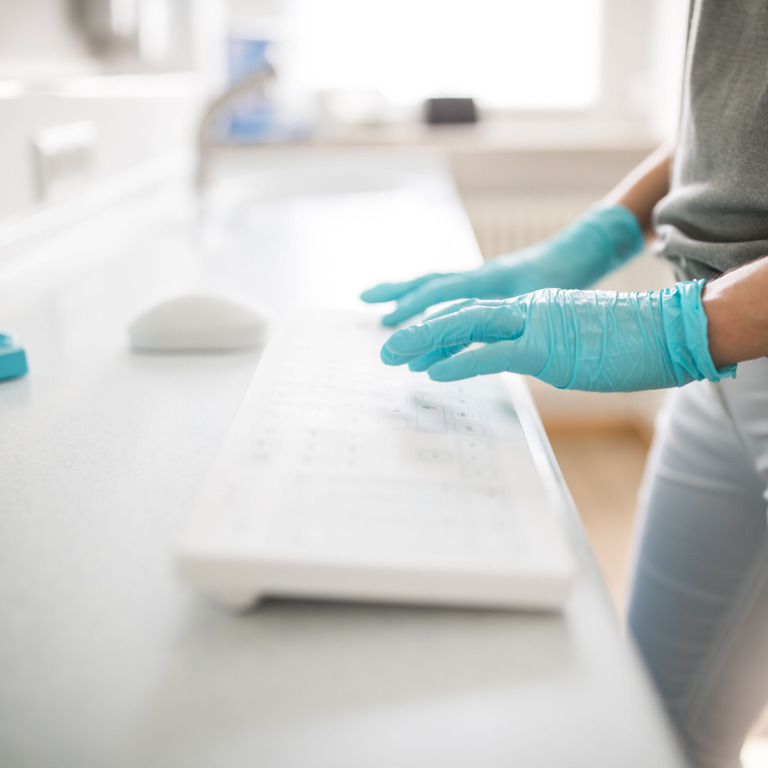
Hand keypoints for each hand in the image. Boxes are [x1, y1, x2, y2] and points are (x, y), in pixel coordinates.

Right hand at [360, 204, 644, 325]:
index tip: (390, 321)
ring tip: (378, 309)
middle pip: (428, 282)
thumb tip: (491, 342)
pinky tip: (418, 316)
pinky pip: (447, 295)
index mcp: (487, 278)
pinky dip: (427, 306)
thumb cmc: (564, 277)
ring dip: (405, 295)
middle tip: (365, 303)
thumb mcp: (543, 299)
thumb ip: (516, 316)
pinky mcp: (483, 287)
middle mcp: (476, 275)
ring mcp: (478, 280)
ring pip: (434, 285)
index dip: (415, 306)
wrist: (578, 254)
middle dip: (396, 293)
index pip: (442, 291)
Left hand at [380, 281, 735, 391]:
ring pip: (468, 326)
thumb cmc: (629, 340)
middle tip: (387, 346)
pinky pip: (492, 354)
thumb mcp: (577, 344)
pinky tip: (432, 372)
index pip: (477, 316)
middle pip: (462, 314)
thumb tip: (536, 360)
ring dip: (426, 341)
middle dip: (420, 330)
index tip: (415, 344)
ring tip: (394, 353)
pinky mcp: (545, 346)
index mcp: (533, 310)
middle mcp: (527, 310)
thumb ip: (548, 348)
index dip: (442, 327)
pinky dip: (458, 362)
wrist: (667, 329)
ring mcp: (535, 323)